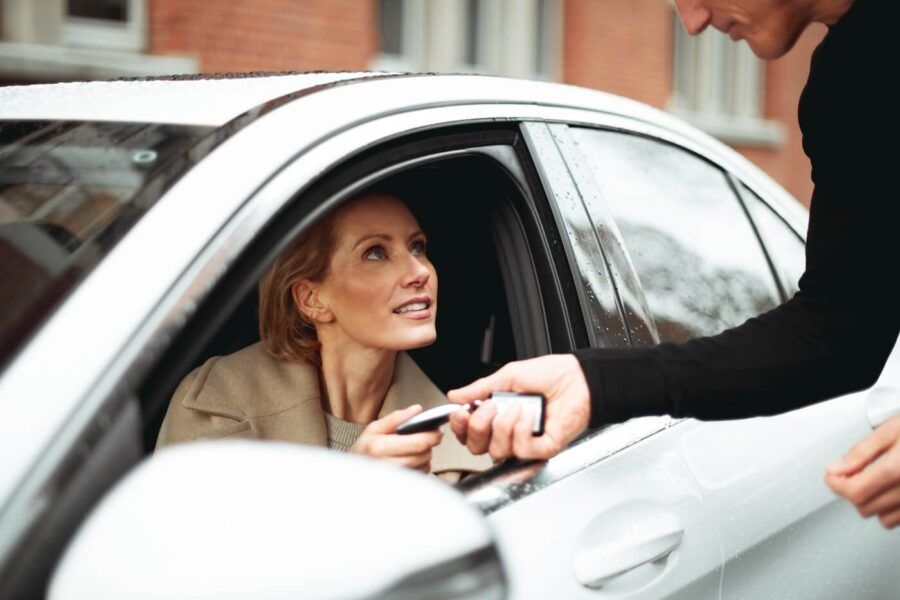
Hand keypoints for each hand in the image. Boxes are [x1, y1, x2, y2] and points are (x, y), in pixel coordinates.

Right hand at [350, 405, 442, 472]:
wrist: (352, 477)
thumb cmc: (363, 451)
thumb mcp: (374, 429)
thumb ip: (396, 418)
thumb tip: (417, 410)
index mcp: (378, 448)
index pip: (419, 443)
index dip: (433, 434)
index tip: (437, 429)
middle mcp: (386, 466)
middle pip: (425, 455)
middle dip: (428, 445)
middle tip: (422, 438)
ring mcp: (394, 481)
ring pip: (425, 466)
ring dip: (424, 457)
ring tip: (412, 451)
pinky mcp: (401, 488)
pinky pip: (421, 476)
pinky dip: (420, 467)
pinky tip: (409, 462)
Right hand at [447, 354, 589, 460]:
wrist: (578, 379)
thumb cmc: (549, 375)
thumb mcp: (508, 376)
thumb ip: (480, 388)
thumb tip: (455, 395)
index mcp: (496, 415)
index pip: (468, 433)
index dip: (460, 427)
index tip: (461, 412)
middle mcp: (507, 431)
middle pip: (476, 448)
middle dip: (477, 427)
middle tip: (490, 406)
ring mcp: (524, 442)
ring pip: (497, 452)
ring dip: (503, 427)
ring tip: (516, 407)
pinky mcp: (542, 448)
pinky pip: (521, 450)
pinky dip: (521, 431)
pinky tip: (529, 415)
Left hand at [825, 414, 899, 527]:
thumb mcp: (891, 430)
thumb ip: (861, 452)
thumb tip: (836, 469)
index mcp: (898, 469)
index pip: (854, 492)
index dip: (836, 484)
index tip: (831, 475)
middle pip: (865, 507)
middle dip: (853, 492)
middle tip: (852, 474)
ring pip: (884, 520)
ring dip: (873, 503)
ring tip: (875, 481)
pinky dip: (892, 510)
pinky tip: (892, 491)